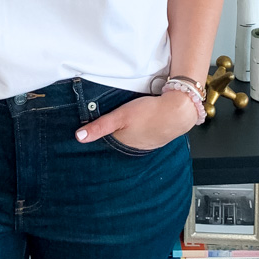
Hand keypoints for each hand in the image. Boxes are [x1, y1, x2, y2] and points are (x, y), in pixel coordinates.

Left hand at [75, 90, 198, 149]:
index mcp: (124, 144)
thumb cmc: (150, 113)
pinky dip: (141, 129)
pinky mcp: (158, 137)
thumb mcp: (120, 116)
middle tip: (115, 120)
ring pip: (132, 137)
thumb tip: (79, 138)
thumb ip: (99, 126)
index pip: (107, 140)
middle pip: (119, 139)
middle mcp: (135, 147)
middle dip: (115, 132)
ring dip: (130, 130)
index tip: (96, 125)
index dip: (101, 132)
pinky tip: (142, 121)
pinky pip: (144, 134)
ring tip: (129, 120)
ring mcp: (148, 143)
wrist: (179, 111)